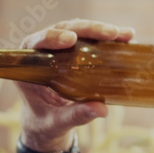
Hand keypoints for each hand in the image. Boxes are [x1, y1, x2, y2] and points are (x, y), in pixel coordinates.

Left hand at [16, 20, 134, 152]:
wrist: (48, 123)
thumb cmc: (45, 122)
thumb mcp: (57, 122)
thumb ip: (75, 116)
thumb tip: (101, 110)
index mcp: (27, 67)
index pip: (35, 44)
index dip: (52, 37)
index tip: (71, 39)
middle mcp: (41, 52)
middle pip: (62, 30)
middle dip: (87, 29)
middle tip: (111, 33)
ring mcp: (58, 49)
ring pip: (77, 30)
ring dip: (100, 30)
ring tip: (124, 34)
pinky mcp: (73, 52)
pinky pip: (88, 39)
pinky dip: (106, 38)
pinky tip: (126, 37)